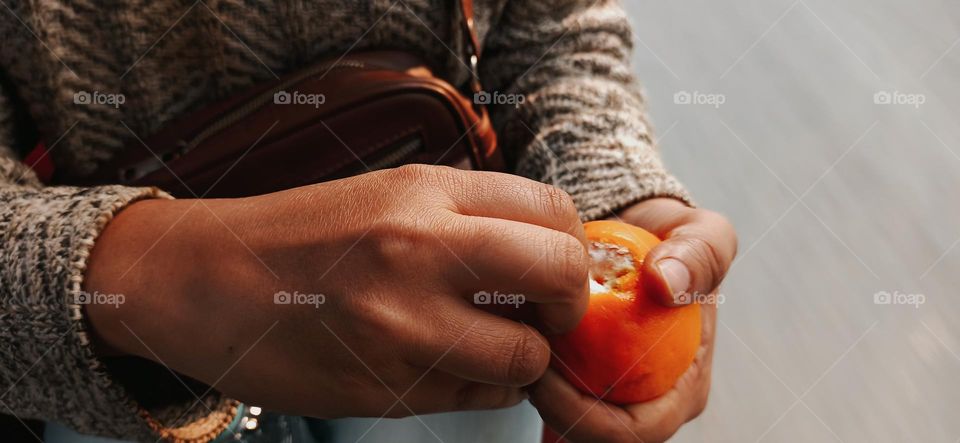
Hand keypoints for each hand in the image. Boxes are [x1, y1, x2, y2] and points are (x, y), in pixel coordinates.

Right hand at [83, 165, 590, 417]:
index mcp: (423, 193)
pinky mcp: (385, 388)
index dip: (572, 245)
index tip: (558, 266)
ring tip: (493, 345)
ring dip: (525, 358)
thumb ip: (467, 215)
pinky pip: (477, 397)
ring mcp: (402, 325)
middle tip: (548, 311)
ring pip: (526, 356)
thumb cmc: (301, 236)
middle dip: (570, 301)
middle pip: (560, 273)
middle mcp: (419, 251)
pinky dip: (482, 388)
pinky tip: (450, 366)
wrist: (205, 282)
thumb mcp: (386, 195)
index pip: (553, 210)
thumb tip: (549, 250)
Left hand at [529, 198, 736, 441]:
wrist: (643, 229)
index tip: (545, 373)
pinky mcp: (585, 377)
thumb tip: (667, 283)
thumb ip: (699, 256)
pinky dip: (527, 372)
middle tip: (516, 363)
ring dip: (534, 392)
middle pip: (594, 437)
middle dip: (550, 409)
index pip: (636, 431)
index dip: (586, 417)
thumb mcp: (704, 237)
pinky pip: (552, 391)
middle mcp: (649, 401)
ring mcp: (615, 393)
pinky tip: (508, 342)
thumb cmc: (675, 242)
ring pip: (567, 421)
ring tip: (511, 346)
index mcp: (685, 388)